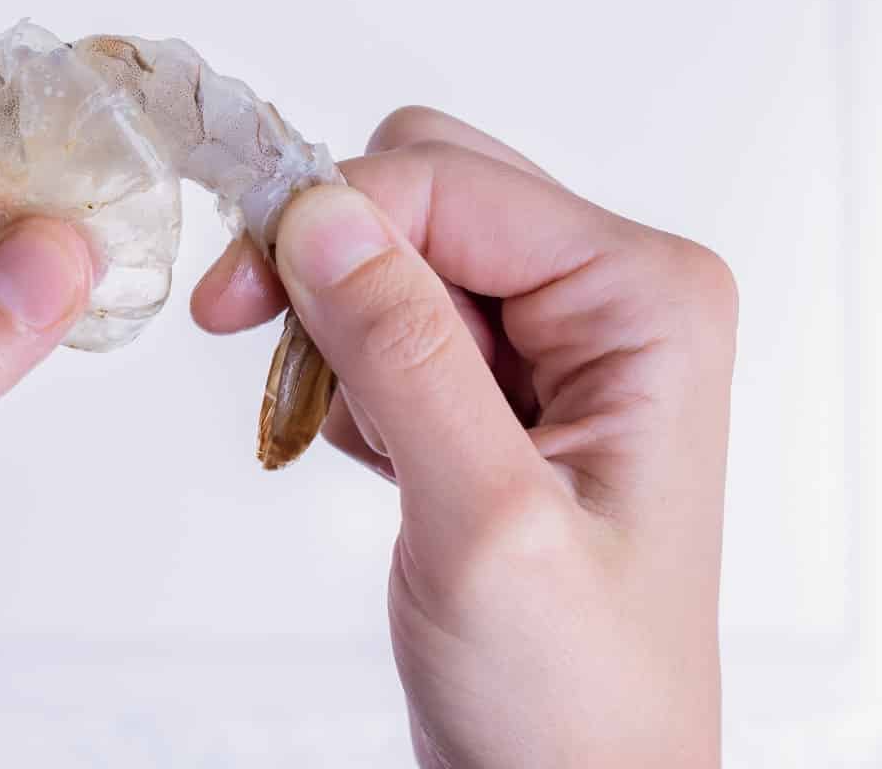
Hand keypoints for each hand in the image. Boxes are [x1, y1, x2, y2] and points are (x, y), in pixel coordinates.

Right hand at [193, 107, 736, 768]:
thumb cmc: (574, 698)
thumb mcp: (486, 519)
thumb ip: (404, 352)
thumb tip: (319, 214)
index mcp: (645, 301)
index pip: (451, 183)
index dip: (331, 219)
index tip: (236, 296)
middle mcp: (611, 299)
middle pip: (424, 191)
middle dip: (332, 263)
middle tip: (273, 357)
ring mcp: (558, 342)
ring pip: (394, 250)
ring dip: (334, 329)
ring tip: (347, 438)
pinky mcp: (501, 386)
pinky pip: (389, 317)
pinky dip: (345, 373)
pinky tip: (367, 454)